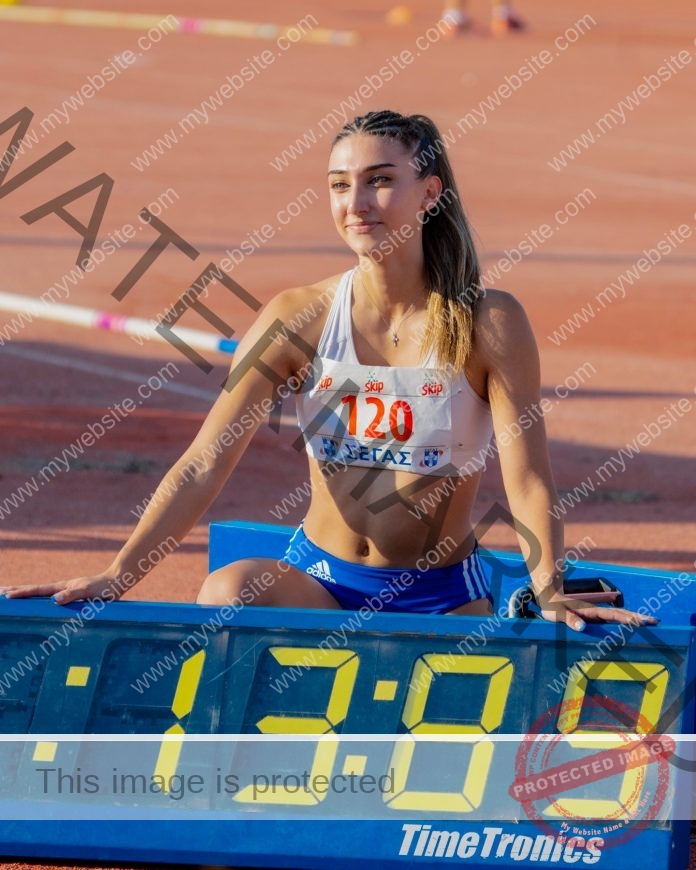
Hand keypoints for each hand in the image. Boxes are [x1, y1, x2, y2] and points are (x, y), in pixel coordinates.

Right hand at [0, 572, 126, 605]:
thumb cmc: (104, 587)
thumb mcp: (88, 591)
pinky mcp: (72, 595)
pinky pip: (50, 598)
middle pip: (34, 589)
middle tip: (0, 592)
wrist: (117, 581)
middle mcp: (61, 588)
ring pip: (41, 593)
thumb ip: (73, 594)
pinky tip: (38, 603)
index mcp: (62, 587)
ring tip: (12, 594)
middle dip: (17, 590)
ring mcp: (66, 591)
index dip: (22, 593)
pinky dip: (39, 599)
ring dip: (26, 594)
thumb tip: (55, 599)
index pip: (37, 590)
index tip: (6, 596)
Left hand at [538, 595, 658, 632]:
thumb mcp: (559, 614)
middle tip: (656, 621)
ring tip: (650, 621)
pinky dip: (625, 619)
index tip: (641, 621)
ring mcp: (597, 613)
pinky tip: (632, 623)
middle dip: (639, 617)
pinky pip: (613, 618)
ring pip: (619, 614)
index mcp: (591, 611)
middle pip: (622, 613)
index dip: (627, 619)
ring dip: (635, 617)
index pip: (613, 615)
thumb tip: (582, 626)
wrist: (549, 596)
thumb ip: (570, 619)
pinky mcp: (594, 616)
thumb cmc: (553, 607)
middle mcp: (597, 611)